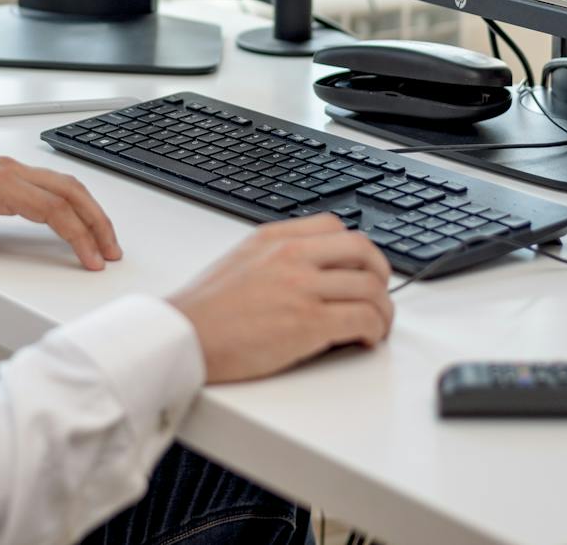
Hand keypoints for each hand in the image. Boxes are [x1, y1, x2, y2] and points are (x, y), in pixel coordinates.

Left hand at [0, 157, 122, 308]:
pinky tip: (75, 219)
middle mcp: (5, 171)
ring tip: (103, 239)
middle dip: (96, 220)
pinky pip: (48, 184)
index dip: (77, 235)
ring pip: (62, 183)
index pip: (52, 208)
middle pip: (68, 190)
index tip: (92, 259)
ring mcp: (5, 170)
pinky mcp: (2, 176)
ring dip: (87, 209)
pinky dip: (70, 202)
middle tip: (112, 251)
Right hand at [167, 215, 393, 383]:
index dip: (357, 250)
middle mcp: (292, 255)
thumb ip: (275, 257)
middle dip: (380, 274)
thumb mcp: (240, 261)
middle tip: (378, 296)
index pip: (335, 226)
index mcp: (274, 238)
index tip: (360, 268)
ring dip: (382, 309)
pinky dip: (374, 330)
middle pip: (363, 250)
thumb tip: (309, 270)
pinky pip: (363, 318)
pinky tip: (364, 340)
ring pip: (371, 287)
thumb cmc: (205, 310)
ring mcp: (302, 287)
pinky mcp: (308, 322)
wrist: (183, 336)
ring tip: (375, 326)